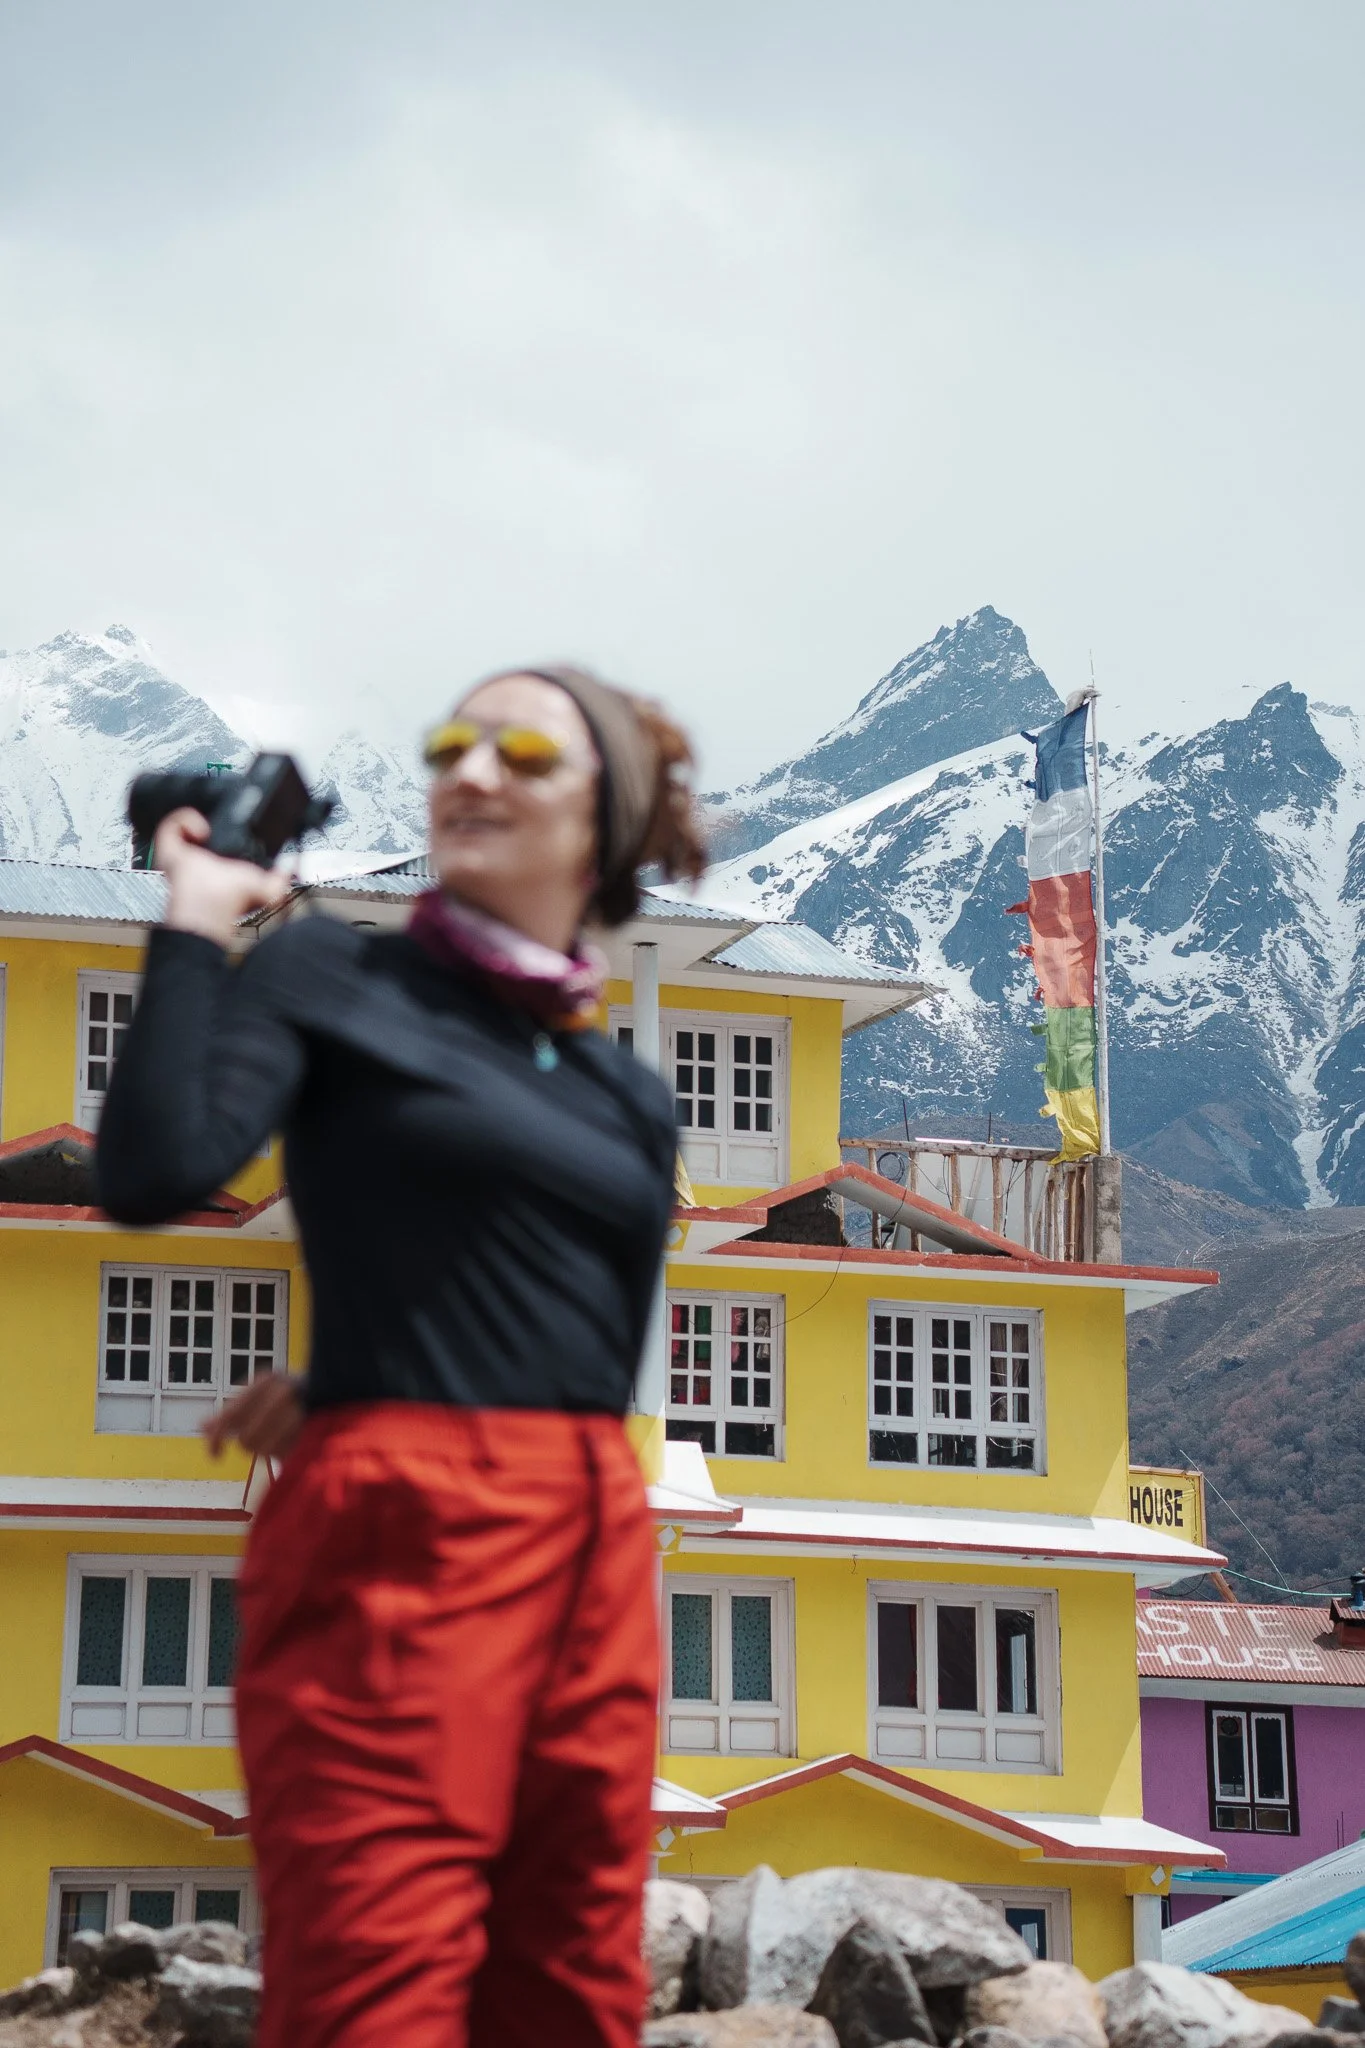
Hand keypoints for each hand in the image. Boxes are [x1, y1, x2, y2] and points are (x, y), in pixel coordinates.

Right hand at [157, 809, 291, 945]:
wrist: (211, 905)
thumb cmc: (232, 901)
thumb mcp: (267, 889)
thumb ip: (280, 881)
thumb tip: (290, 869)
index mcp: (218, 868)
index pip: (218, 844)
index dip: (224, 832)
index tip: (234, 822)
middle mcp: (198, 861)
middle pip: (196, 833)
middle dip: (208, 820)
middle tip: (218, 819)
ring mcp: (181, 855)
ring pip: (179, 826)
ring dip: (194, 819)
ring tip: (209, 827)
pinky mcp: (168, 849)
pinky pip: (170, 825)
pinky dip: (185, 820)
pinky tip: (201, 829)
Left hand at [203, 1373, 305, 1459]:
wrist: (339, 1395)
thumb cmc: (292, 1399)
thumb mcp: (260, 1399)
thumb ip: (231, 1413)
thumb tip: (201, 1426)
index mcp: (266, 1380)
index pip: (230, 1416)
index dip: (216, 1438)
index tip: (213, 1455)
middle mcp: (283, 1392)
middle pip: (247, 1440)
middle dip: (253, 1445)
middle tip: (267, 1436)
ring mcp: (301, 1411)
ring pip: (266, 1450)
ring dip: (272, 1449)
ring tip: (288, 1434)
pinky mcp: (315, 1429)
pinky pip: (287, 1455)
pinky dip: (288, 1453)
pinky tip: (298, 1440)